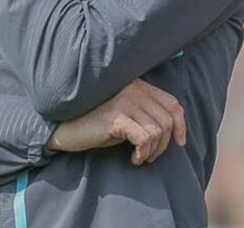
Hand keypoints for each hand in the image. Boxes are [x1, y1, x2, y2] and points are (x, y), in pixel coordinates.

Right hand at [46, 78, 185, 165]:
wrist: (63, 127)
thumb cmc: (94, 123)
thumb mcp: (123, 113)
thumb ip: (143, 111)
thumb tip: (173, 128)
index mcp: (137, 85)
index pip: (172, 103)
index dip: (181, 125)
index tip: (179, 142)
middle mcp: (132, 88)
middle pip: (168, 120)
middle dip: (164, 144)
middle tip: (149, 156)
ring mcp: (124, 101)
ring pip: (158, 131)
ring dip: (153, 151)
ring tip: (140, 157)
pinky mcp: (116, 117)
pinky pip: (144, 138)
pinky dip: (143, 153)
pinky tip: (133, 158)